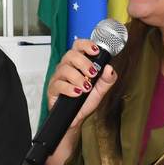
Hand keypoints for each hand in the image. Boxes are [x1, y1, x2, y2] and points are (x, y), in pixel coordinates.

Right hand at [42, 38, 117, 164]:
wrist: (75, 119)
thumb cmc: (84, 102)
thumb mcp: (100, 91)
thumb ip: (107, 80)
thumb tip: (110, 68)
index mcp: (77, 63)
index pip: (78, 46)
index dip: (86, 45)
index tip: (95, 50)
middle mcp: (66, 67)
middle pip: (70, 55)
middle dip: (84, 63)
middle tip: (93, 74)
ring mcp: (58, 78)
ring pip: (64, 69)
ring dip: (78, 78)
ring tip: (86, 88)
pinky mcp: (52, 89)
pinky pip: (58, 84)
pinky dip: (69, 88)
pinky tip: (77, 94)